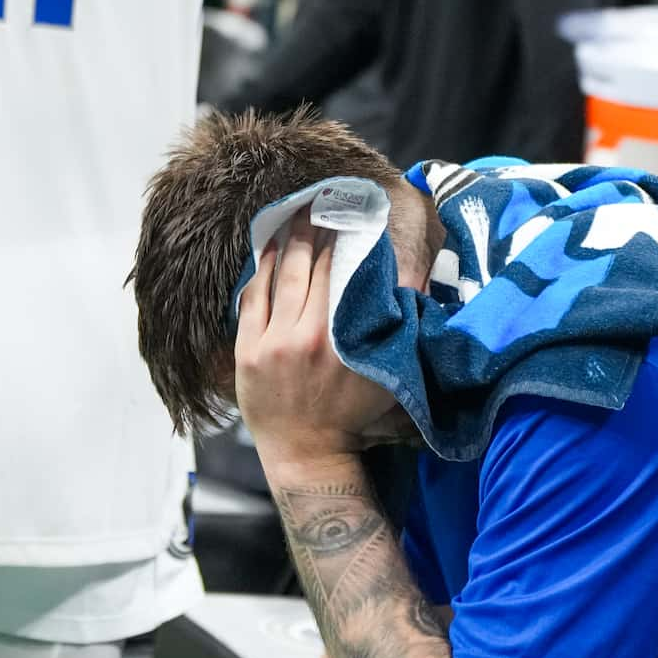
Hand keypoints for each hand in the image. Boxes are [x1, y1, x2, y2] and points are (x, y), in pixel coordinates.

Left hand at [235, 212, 399, 473]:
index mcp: (341, 339)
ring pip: (280, 278)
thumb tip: (410, 288)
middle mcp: (306, 337)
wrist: (307, 453)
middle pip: (310, 269)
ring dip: (287, 243)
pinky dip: (261, 272)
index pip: (341, 274)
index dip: (344, 241)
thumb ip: (395, 333)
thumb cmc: (351, 415)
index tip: (348, 216)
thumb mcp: (383, 374)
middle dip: (315, 232)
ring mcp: (272, 344)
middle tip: (319, 204)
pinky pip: (252, 300)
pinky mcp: (247, 352)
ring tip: (293, 216)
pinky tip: (267, 250)